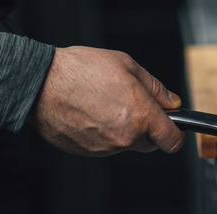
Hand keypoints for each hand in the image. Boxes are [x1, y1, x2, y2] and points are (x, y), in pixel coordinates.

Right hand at [30, 46, 184, 156]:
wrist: (40, 82)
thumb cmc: (81, 70)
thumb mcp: (128, 65)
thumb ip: (155, 88)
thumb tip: (172, 102)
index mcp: (140, 116)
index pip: (172, 141)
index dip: (176, 134)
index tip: (174, 127)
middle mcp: (124, 137)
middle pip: (150, 143)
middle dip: (148, 128)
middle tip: (133, 104)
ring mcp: (104, 148)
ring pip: (126, 143)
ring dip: (123, 129)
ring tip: (105, 103)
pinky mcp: (86, 151)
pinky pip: (105, 145)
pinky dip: (103, 133)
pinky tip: (92, 112)